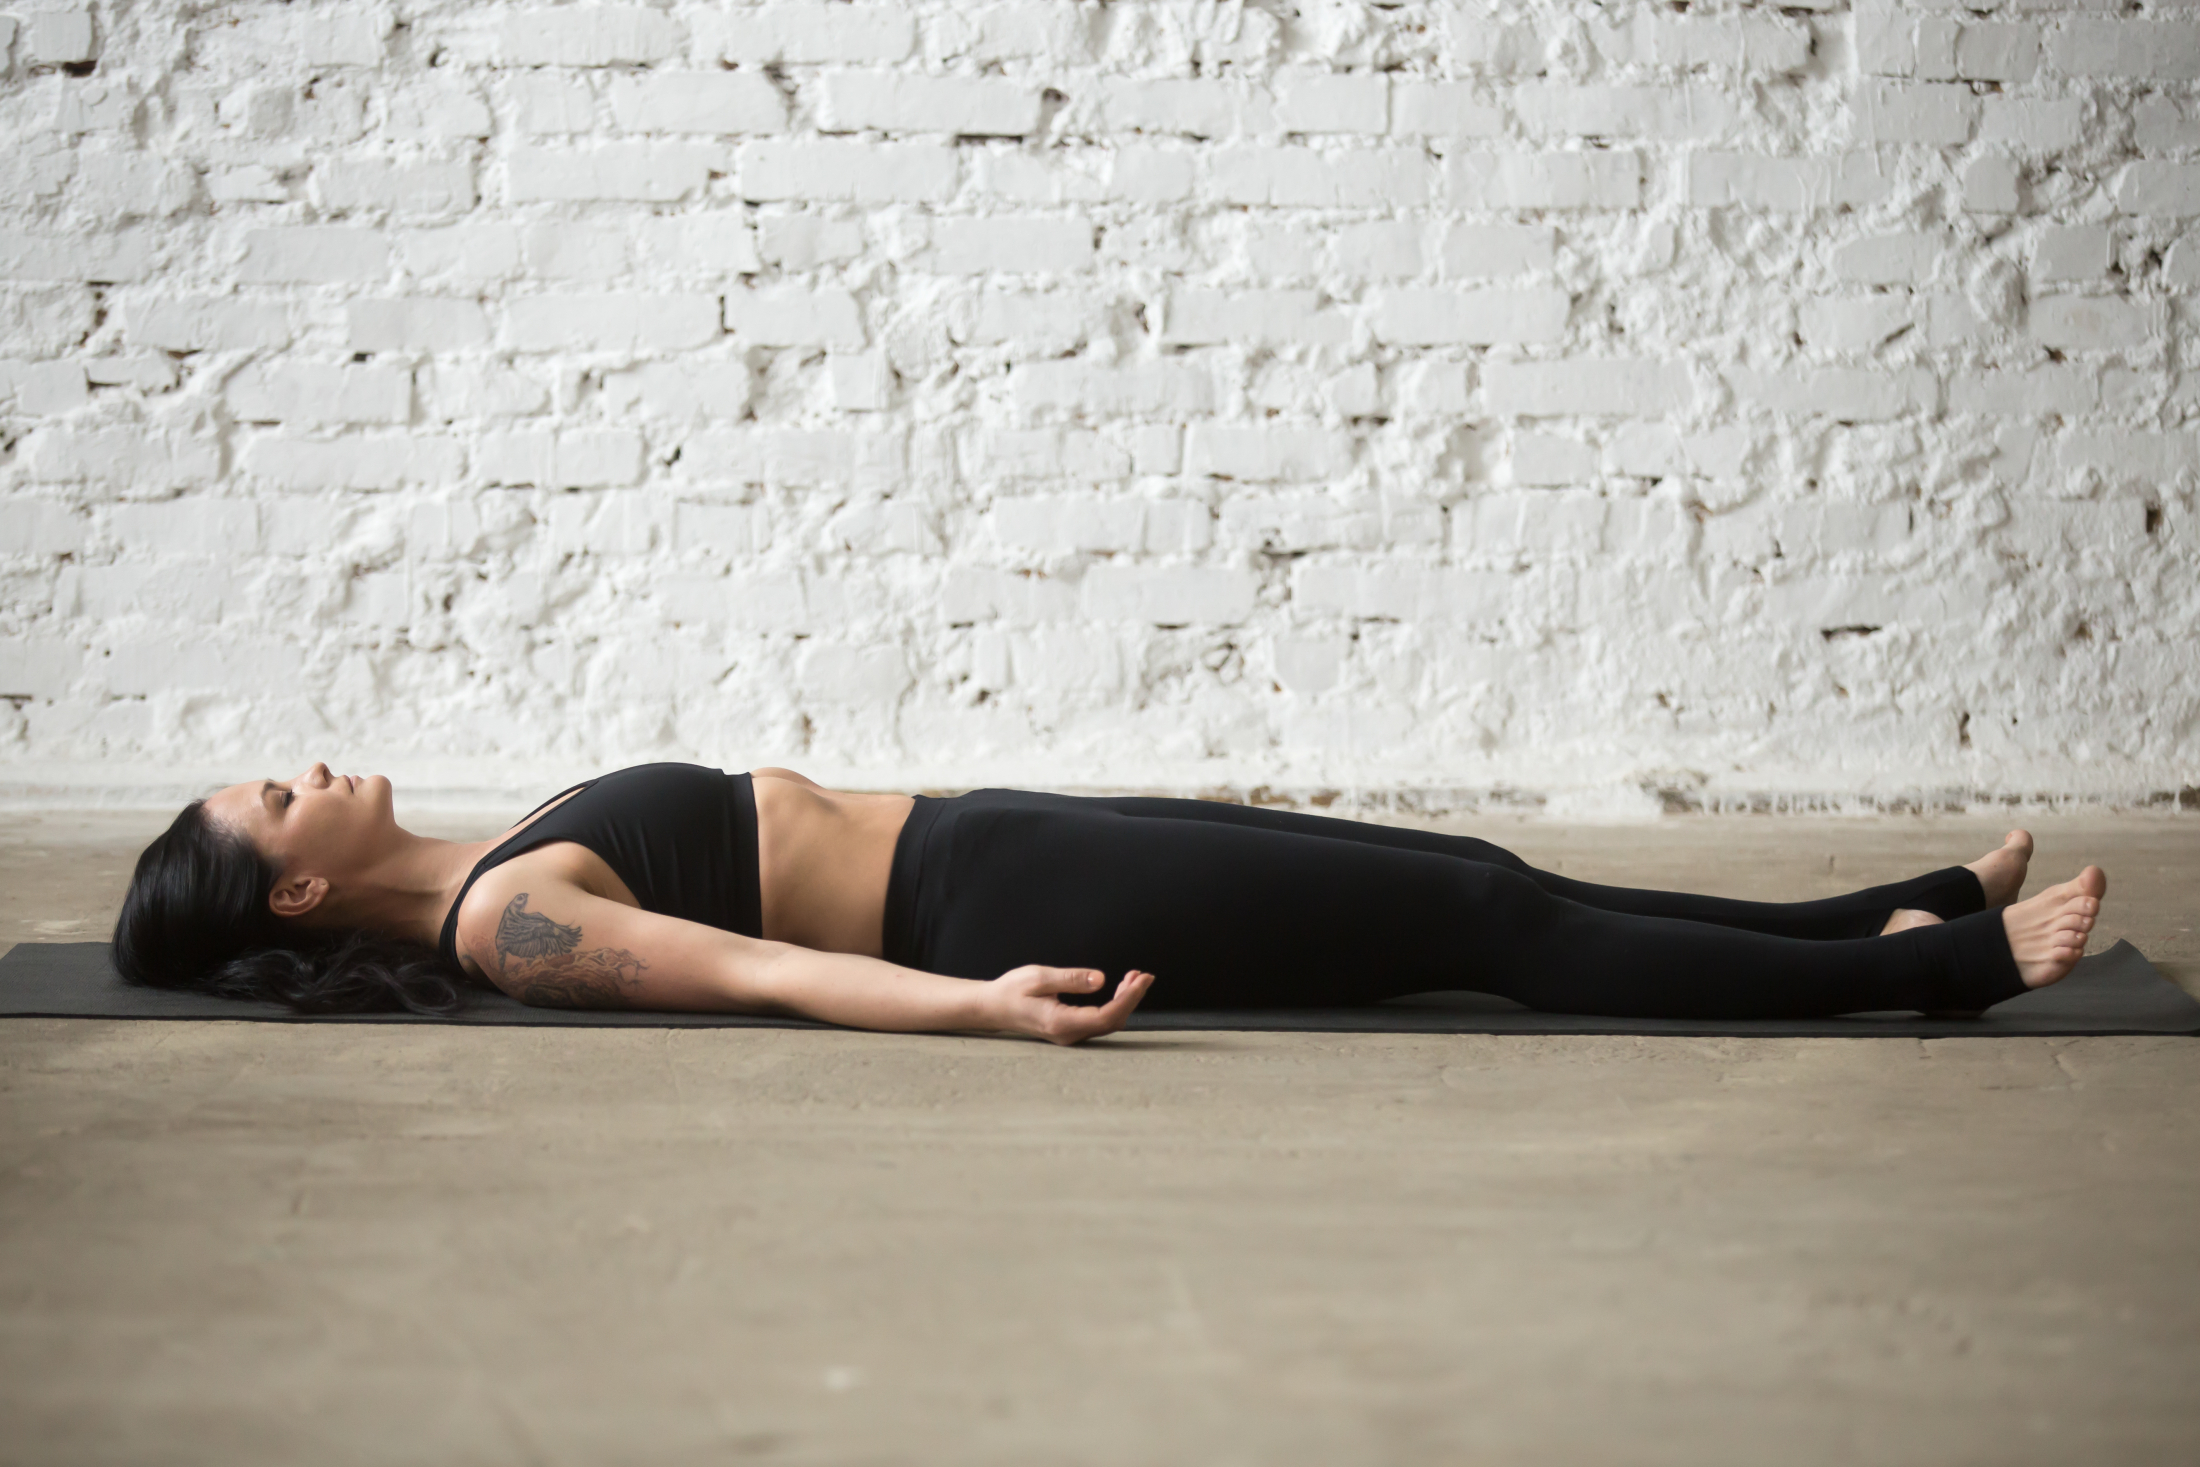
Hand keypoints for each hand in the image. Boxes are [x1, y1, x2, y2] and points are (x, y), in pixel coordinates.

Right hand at [984, 966, 1154, 1044]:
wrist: (992, 1007)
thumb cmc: (1011, 991)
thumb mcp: (1039, 977)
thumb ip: (1071, 979)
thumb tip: (1101, 980)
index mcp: (1061, 1022)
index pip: (1106, 1016)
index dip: (1129, 998)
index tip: (1141, 979)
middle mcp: (1068, 1034)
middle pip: (1112, 1022)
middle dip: (1132, 998)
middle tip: (1143, 975)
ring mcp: (1070, 1035)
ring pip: (1108, 1023)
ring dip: (1125, 1001)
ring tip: (1135, 977)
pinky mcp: (1070, 1030)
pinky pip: (1099, 1021)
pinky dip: (1114, 1004)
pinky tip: (1120, 988)